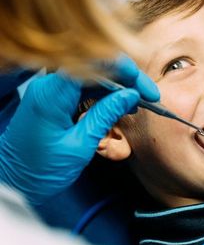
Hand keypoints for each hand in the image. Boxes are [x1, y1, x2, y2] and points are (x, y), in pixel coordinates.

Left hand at [0, 55, 158, 205]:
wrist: (12, 182)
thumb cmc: (39, 171)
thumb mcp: (79, 146)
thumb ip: (106, 115)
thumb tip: (131, 95)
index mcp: (52, 94)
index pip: (96, 63)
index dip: (127, 71)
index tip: (146, 90)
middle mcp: (50, 84)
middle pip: (97, 65)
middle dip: (127, 77)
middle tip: (149, 96)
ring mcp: (52, 88)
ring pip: (94, 73)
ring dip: (119, 84)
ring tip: (138, 103)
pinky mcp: (55, 95)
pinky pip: (86, 84)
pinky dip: (106, 92)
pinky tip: (120, 104)